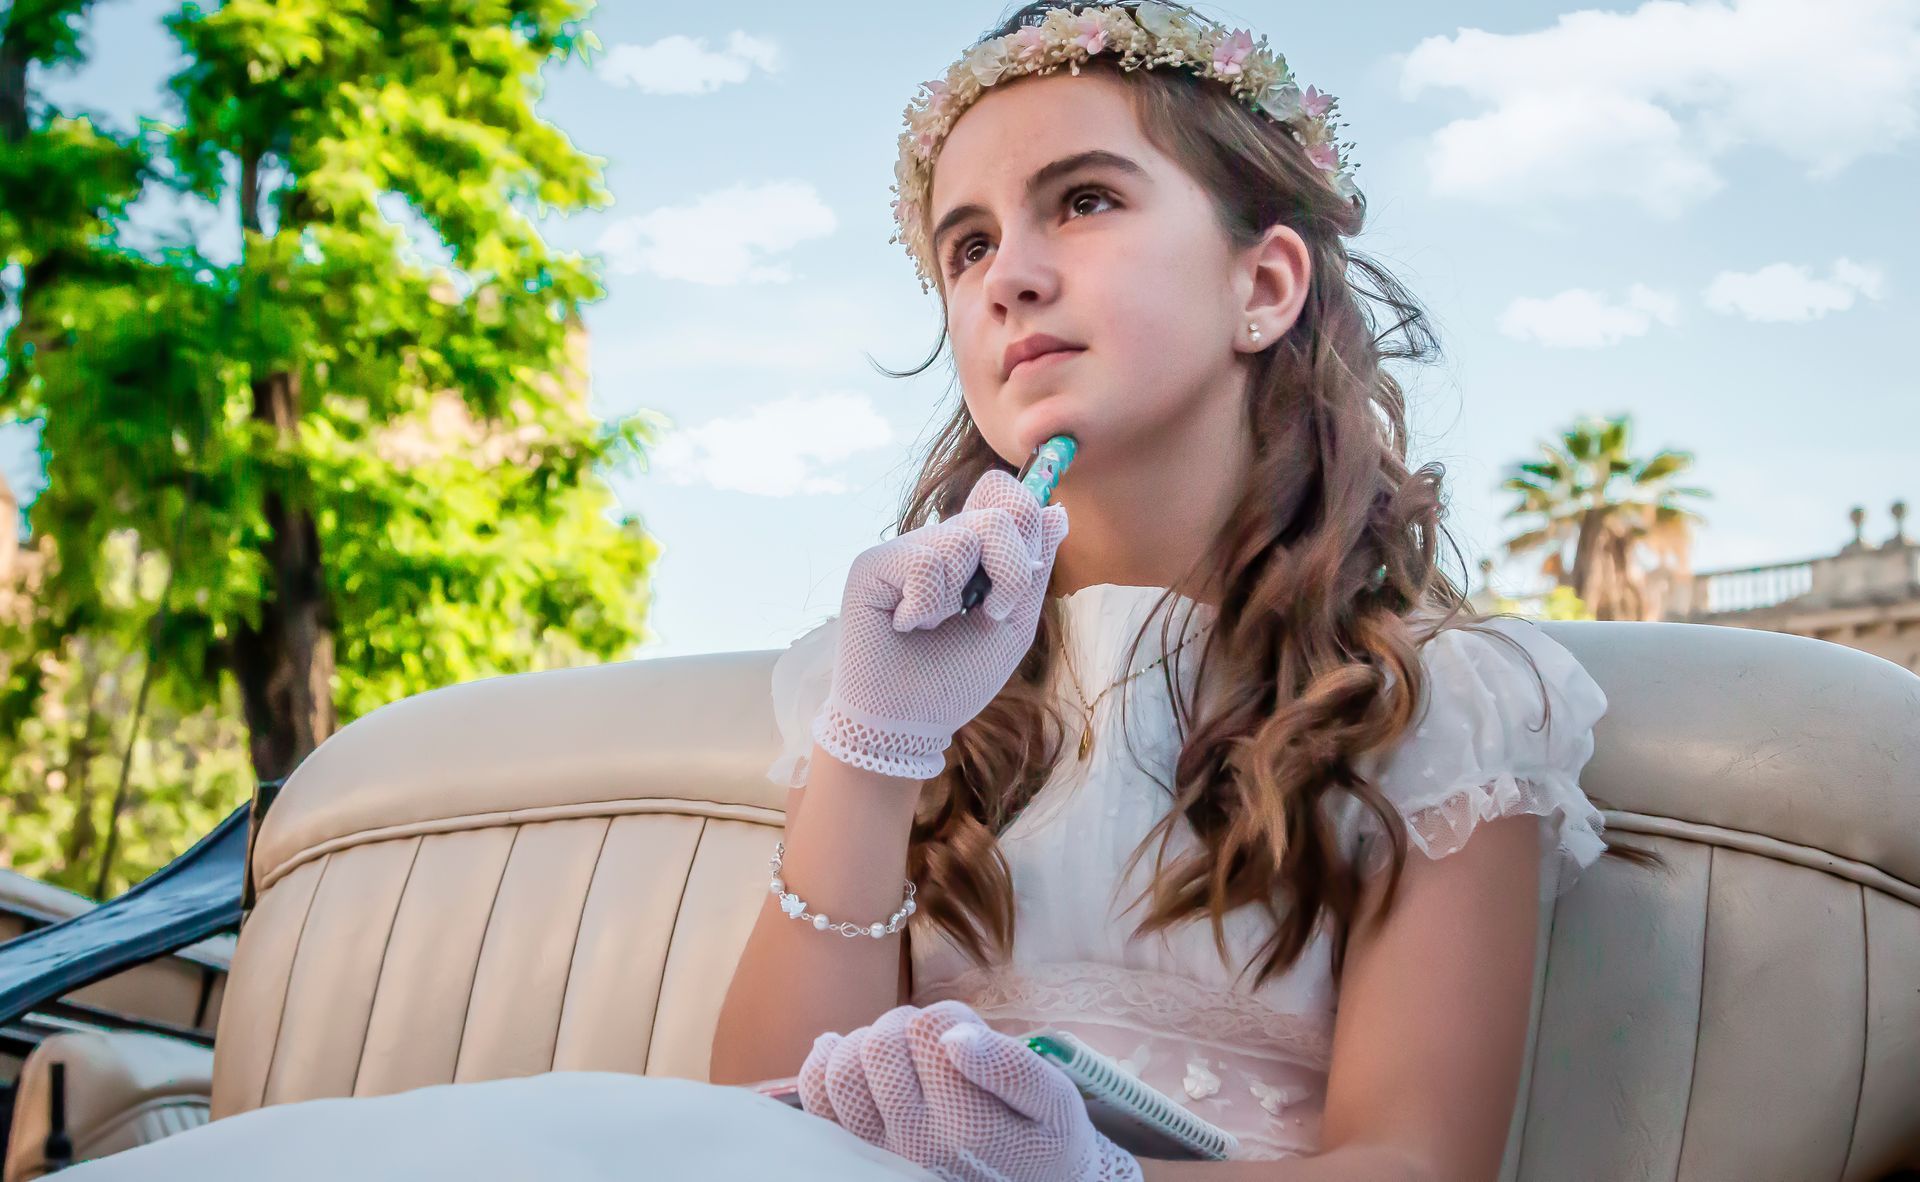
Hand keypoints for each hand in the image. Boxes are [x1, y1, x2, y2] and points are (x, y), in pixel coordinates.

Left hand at [797, 1001, 1141, 1181]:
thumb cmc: (1044, 1140)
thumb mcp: (1054, 1102)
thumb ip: (1008, 1066)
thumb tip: (953, 1037)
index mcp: (970, 1127)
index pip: (929, 1030)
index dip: (950, 1016)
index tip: (969, 1035)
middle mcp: (916, 1146)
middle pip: (880, 1046)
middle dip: (907, 1025)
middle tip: (933, 1042)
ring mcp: (880, 1156)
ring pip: (841, 1073)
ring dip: (867, 1044)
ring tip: (901, 1054)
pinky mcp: (856, 1158)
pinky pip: (816, 1103)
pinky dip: (823, 1064)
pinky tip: (846, 1052)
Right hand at [814, 469, 1068, 780]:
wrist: (907, 725)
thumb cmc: (955, 680)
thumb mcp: (1012, 625)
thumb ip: (1033, 569)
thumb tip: (1058, 510)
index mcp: (972, 552)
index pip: (1005, 494)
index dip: (1026, 517)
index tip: (1023, 575)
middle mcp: (938, 542)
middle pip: (1001, 508)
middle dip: (1013, 569)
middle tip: (990, 613)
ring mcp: (904, 550)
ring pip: (966, 535)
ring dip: (963, 598)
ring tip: (935, 626)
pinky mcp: (872, 564)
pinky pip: (927, 561)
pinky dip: (929, 606)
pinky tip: (907, 626)